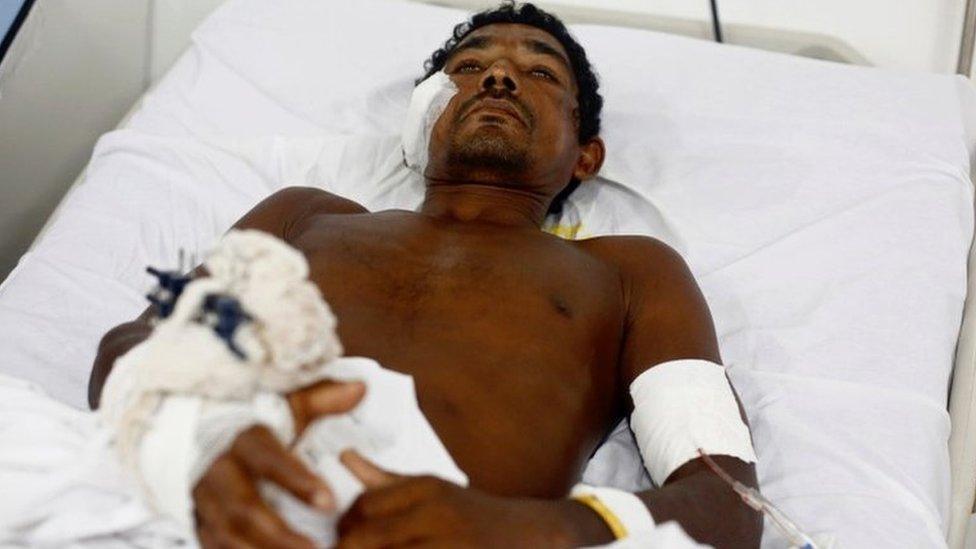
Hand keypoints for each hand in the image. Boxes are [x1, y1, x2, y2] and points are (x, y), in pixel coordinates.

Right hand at [193, 380, 365, 548]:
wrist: (191, 429)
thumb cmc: (248, 417)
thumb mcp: (284, 403)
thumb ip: (320, 399)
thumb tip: (360, 388)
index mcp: (240, 437)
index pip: (267, 459)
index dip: (297, 481)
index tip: (329, 502)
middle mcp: (215, 470)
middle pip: (244, 508)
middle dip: (280, 535)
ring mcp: (201, 499)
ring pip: (226, 535)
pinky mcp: (196, 520)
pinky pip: (213, 545)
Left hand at [336, 450, 586, 548]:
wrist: (527, 536)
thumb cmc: (470, 516)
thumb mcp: (432, 491)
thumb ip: (385, 481)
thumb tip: (344, 456)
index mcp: (427, 488)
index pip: (364, 505)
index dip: (344, 525)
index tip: (341, 537)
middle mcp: (437, 512)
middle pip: (365, 537)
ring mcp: (449, 543)